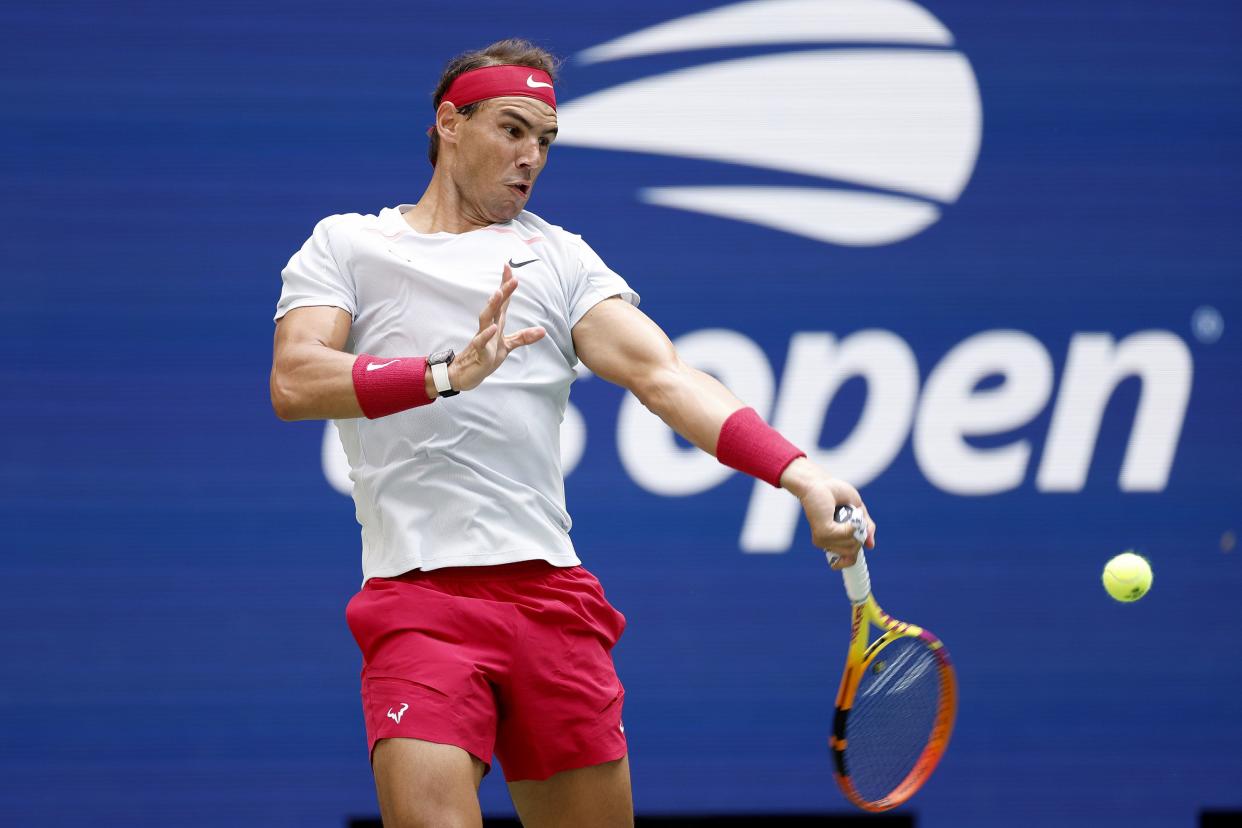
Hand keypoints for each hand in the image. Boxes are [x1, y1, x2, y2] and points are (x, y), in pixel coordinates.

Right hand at [449, 264, 546, 391]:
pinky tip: (493, 328)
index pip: (502, 301)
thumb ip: (523, 337)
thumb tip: (543, 331)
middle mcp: (489, 327)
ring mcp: (482, 338)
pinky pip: (481, 341)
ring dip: (492, 306)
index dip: (505, 285)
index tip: (508, 267)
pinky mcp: (479, 352)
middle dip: (503, 290)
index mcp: (497, 323)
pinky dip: (486, 334)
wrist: (467, 374)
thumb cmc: (485, 357)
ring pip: (486, 318)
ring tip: (498, 293)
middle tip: (512, 276)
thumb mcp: (508, 346)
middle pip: (496, 306)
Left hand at [782, 460, 875, 568]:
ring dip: (856, 526)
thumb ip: (866, 528)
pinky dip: (852, 523)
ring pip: (853, 544)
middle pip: (855, 550)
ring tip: (845, 511)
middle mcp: (827, 543)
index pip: (849, 560)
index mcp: (834, 541)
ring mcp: (824, 539)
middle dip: (860, 533)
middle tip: (852, 514)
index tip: (858, 539)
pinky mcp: (823, 533)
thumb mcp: (858, 511)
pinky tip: (845, 513)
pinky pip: (848, 535)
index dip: (856, 553)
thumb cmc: (835, 493)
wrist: (820, 483)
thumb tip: (870, 546)